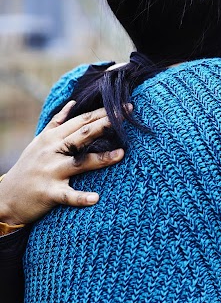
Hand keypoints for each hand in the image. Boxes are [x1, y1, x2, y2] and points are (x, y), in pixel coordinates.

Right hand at [0, 101, 124, 225]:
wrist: (5, 198)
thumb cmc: (29, 167)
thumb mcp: (40, 142)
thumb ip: (57, 123)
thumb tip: (72, 104)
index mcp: (52, 137)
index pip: (81, 121)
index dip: (103, 113)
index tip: (125, 107)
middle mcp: (51, 151)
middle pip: (82, 135)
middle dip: (105, 124)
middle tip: (127, 117)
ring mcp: (50, 171)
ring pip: (79, 162)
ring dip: (101, 158)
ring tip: (121, 154)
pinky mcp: (49, 192)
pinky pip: (67, 195)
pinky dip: (81, 197)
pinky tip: (96, 198)